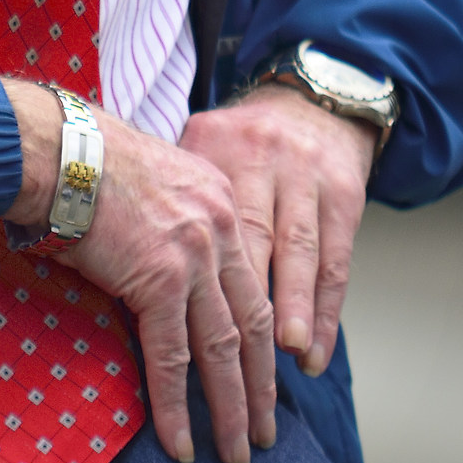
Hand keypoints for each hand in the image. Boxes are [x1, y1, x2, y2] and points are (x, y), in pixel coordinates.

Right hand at [2, 80, 276, 462]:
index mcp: (222, 204)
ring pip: (222, 349)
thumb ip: (175, 221)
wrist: (60, 149)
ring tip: (237, 453)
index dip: (262, 338)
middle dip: (260, 386)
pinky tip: (183, 443)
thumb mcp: (155, 181)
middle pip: (250, 324)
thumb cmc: (88, 161)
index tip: (267, 376)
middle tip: (265, 433)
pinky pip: (172, 358)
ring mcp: (194, 257)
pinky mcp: (159, 281)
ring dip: (232, 408)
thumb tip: (164, 266)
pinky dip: (177, 407)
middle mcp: (219, 230)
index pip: (251, 284)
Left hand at [179, 87, 374, 375]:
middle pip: (257, 240)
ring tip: (291, 359)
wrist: (306, 103)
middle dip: (251, 305)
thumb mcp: (195, 148)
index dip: (191, 281)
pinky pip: (337, 262)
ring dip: (297, 314)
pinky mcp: (345, 194)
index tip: (178, 337)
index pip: (202, 221)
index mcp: (216, 145)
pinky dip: (327, 313)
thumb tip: (117, 259)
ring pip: (303, 255)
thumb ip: (169, 195)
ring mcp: (308, 176)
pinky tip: (315, 354)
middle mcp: (264, 159)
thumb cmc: (235, 143)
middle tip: (242, 358)